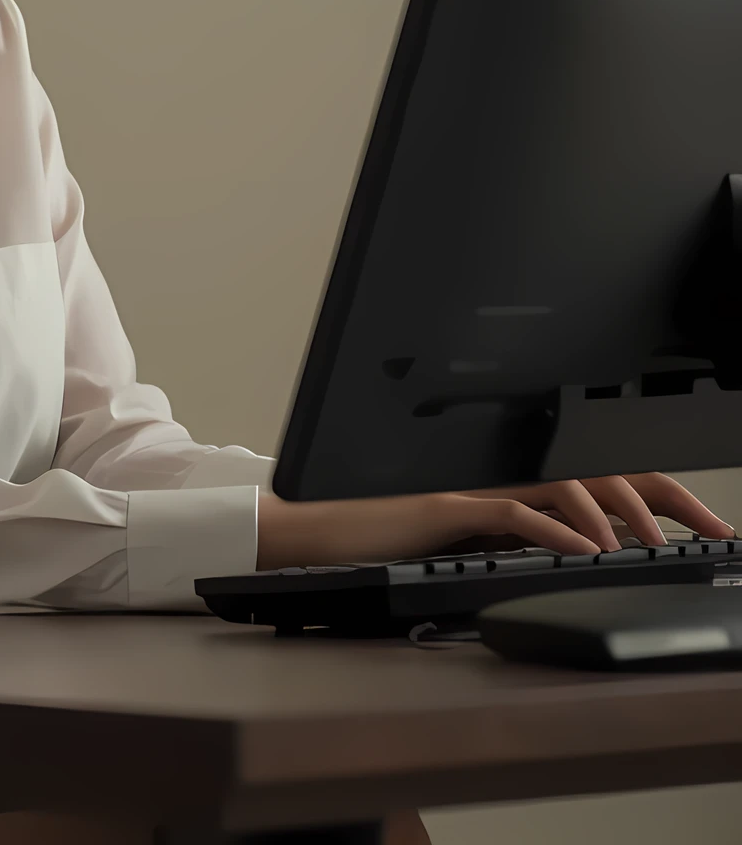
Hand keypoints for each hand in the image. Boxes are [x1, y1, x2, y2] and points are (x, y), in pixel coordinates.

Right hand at [255, 472, 734, 570]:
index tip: (711, 525)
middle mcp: (504, 470)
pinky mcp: (448, 504)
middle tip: (712, 531)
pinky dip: (556, 529)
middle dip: (669, 499)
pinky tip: (580, 550)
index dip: (666, 496)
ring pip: (569, 481)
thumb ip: (521, 532)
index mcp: (516, 475)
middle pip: (605, 468)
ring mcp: (477, 483)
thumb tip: (581, 552)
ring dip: (617, 514)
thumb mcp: (473, 536)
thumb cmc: (385, 536)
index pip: (607, 472)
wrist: (318, 530)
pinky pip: (514, 510)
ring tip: (643, 546)